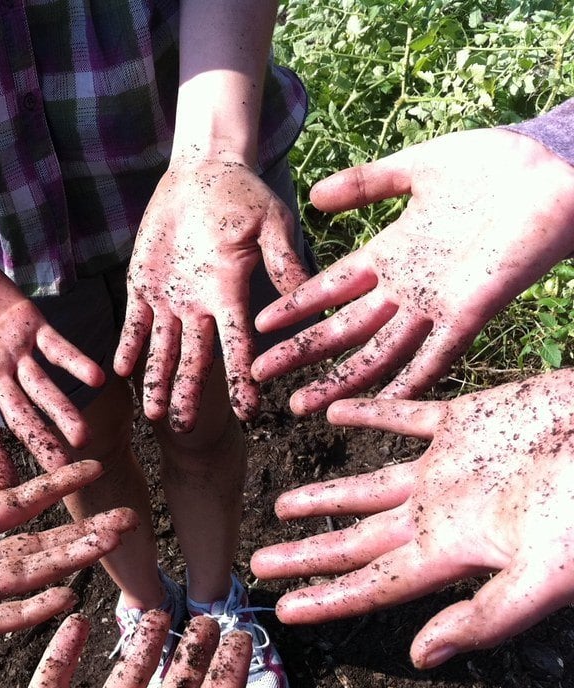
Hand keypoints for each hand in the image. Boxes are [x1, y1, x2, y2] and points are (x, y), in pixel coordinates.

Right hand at [0, 235, 105, 488]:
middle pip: (18, 415)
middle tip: (61, 474)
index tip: (7, 487)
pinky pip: (56, 344)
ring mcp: (11, 348)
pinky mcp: (28, 320)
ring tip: (82, 437)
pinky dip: (75, 360)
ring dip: (62, 410)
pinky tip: (97, 377)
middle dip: (38, 442)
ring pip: (43, 386)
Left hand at [0, 425, 136, 639]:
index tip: (92, 464)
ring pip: (24, 576)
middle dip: (81, 531)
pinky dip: (27, 610)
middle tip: (129, 516)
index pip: (19, 502)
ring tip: (112, 542)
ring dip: (70, 562)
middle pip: (36, 543)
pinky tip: (66, 597)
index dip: (55, 485)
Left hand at [115, 158, 307, 426]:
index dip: (241, 379)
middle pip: (195, 359)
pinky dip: (129, 345)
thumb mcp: (270, 225)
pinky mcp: (143, 285)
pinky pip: (134, 323)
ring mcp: (171, 298)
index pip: (238, 345)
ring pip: (163, 349)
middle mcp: (201, 306)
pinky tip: (122, 370)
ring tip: (153, 412)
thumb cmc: (244, 196)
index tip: (249, 412)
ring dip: (158, 379)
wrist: (204, 173)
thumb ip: (283, 259)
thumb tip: (310, 293)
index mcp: (232, 295)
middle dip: (189, 393)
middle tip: (182, 428)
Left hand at [250, 370, 573, 667]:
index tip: (282, 609)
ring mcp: (452, 465)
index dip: (329, 598)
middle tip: (258, 562)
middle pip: (358, 539)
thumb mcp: (545, 574)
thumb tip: (421, 658)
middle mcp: (443, 511)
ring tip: (282, 502)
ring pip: (370, 483)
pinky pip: (405, 415)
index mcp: (454, 549)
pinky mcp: (467, 418)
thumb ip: (485, 616)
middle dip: (309, 552)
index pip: (374, 583)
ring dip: (326, 493)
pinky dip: (369, 412)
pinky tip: (332, 412)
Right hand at [252, 128, 573, 414]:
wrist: (553, 166)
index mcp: (392, 253)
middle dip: (302, 354)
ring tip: (301, 405)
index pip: (331, 287)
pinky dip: (409, 378)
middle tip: (260, 377)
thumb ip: (366, 184)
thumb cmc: (492, 164)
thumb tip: (313, 196)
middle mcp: (408, 286)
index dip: (296, 307)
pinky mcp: (472, 311)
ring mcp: (438, 303)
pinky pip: (437, 354)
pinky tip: (380, 399)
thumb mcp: (416, 169)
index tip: (260, 326)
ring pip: (378, 351)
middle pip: (343, 328)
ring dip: (341, 379)